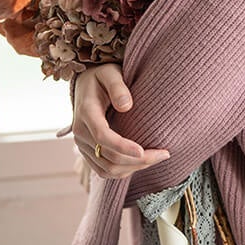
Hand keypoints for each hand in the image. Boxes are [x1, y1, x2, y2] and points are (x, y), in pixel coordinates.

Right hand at [70, 63, 170, 179]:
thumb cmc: (102, 77)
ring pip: (107, 169)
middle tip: (165, 153)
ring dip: (134, 168)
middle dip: (138, 160)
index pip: (102, 136)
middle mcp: (80, 133)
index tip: (143, 151)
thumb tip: (126, 106)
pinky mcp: (89, 153)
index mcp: (86, 112)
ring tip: (157, 158)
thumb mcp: (110, 73)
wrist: (86, 85)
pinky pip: (105, 171)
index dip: (123, 147)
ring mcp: (83, 145)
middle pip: (109, 158)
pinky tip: (143, 162)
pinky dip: (125, 170)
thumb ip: (118, 87)